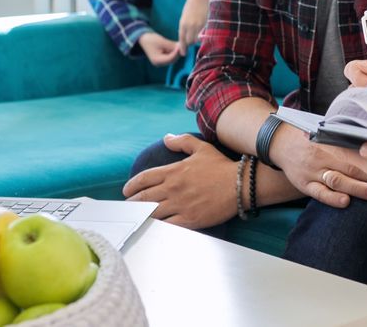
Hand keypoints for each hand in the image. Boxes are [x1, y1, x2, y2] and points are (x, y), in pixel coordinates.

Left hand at [122, 134, 236, 228]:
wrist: (241, 184)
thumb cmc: (222, 166)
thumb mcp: (202, 148)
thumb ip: (182, 141)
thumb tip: (166, 137)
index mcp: (174, 171)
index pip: (144, 178)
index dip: (131, 185)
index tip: (126, 190)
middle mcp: (173, 188)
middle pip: (143, 198)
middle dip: (131, 203)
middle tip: (127, 207)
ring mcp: (180, 205)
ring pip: (151, 213)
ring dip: (140, 216)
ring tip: (134, 218)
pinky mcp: (189, 220)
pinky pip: (166, 225)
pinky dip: (156, 227)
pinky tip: (151, 228)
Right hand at [138, 31, 180, 65]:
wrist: (143, 39)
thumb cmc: (151, 40)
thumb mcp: (162, 42)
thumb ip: (172, 45)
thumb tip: (182, 47)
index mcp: (157, 60)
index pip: (171, 58)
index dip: (177, 52)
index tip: (181, 45)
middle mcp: (159, 63)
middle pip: (172, 60)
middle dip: (178, 52)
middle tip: (182, 44)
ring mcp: (160, 62)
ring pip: (172, 58)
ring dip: (176, 52)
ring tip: (179, 44)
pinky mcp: (162, 59)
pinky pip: (170, 57)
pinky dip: (173, 52)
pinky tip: (175, 46)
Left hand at [178, 0, 208, 54]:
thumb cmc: (192, 5)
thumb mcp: (185, 16)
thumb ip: (185, 27)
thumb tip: (186, 37)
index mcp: (183, 24)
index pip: (182, 40)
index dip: (183, 48)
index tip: (183, 54)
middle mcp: (191, 26)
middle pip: (190, 42)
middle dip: (191, 43)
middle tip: (193, 42)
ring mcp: (200, 25)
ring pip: (199, 39)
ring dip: (199, 39)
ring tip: (200, 36)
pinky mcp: (208, 23)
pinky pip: (206, 34)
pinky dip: (206, 35)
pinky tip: (207, 33)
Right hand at [269, 124, 366, 207]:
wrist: (280, 143)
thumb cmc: (310, 138)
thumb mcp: (325, 132)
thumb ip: (344, 137)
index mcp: (330, 141)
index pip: (354, 149)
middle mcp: (323, 156)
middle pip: (349, 165)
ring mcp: (313, 171)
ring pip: (337, 180)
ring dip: (356, 187)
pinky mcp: (305, 184)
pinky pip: (320, 193)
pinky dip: (332, 198)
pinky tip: (345, 201)